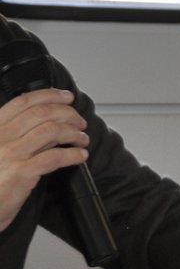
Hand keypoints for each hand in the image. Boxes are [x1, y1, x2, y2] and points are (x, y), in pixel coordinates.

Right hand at [0, 89, 88, 234]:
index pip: (22, 102)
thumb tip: (48, 123)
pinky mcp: (22, 173)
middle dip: (67, 114)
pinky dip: (73, 155)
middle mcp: (1, 137)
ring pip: (51, 131)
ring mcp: (11, 154)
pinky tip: (80, 156)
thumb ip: (17, 136)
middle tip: (80, 122)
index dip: (48, 95)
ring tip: (82, 139)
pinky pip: (55, 157)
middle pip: (41, 114)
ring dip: (73, 133)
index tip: (66, 96)